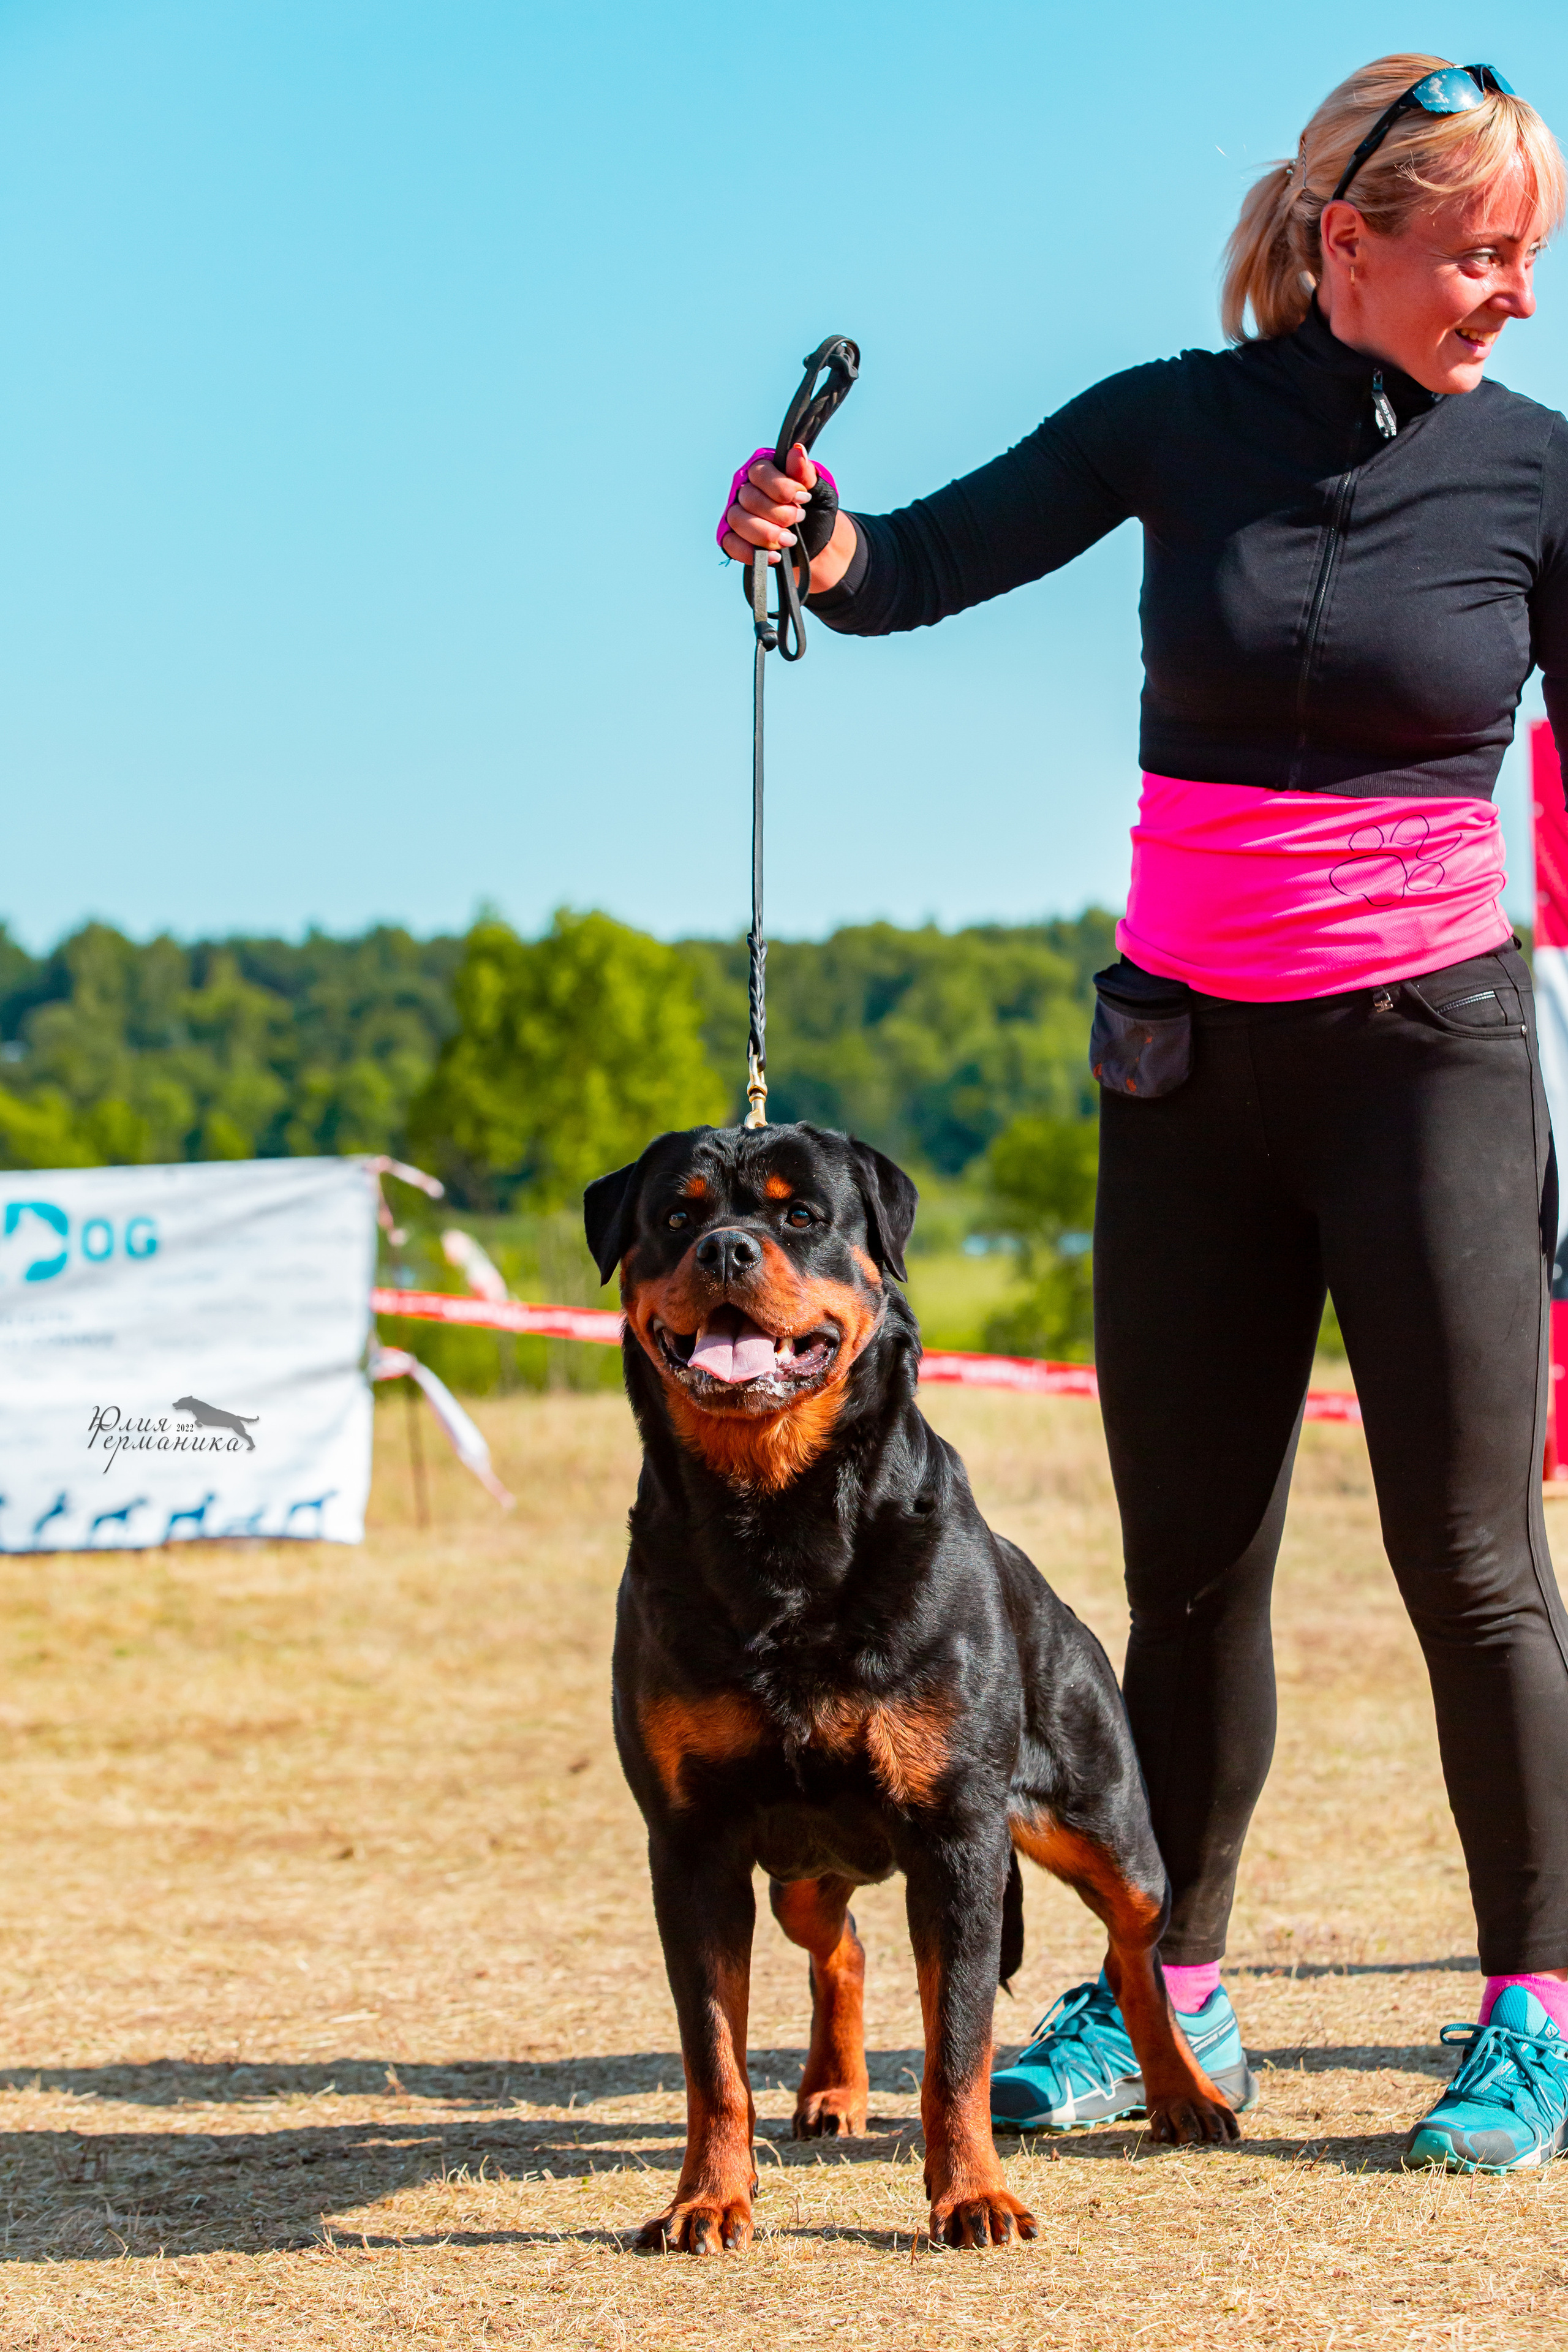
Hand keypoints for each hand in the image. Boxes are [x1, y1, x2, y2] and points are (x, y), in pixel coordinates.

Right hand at [718, 443, 857, 593]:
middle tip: (799, 519)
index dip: (781, 488)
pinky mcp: (733, 539)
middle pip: (749, 498)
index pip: (760, 473)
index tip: (803, 499)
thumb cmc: (816, 510)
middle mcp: (744, 489)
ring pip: (738, 520)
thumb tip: (797, 450)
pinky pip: (730, 544)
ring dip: (766, 534)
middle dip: (779, 514)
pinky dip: (751, 552)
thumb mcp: (819, 490)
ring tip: (789, 540)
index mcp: (763, 471)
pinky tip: (775, 556)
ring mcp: (737, 514)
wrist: (817, 541)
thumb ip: (806, 473)